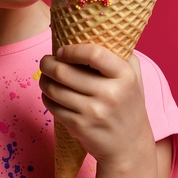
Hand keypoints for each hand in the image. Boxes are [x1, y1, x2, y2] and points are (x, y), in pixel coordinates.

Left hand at [39, 44, 155, 168]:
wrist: (129, 146)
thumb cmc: (128, 105)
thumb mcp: (134, 77)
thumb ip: (121, 54)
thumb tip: (93, 31)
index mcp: (124, 76)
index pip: (93, 53)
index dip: (72, 50)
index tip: (62, 51)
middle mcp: (110, 94)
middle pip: (64, 71)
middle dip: (47, 63)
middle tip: (45, 61)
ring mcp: (93, 112)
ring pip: (54, 89)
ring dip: (44, 80)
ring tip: (45, 77)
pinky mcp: (79, 126)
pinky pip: (52, 106)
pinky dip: (46, 97)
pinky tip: (50, 94)